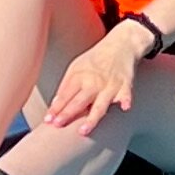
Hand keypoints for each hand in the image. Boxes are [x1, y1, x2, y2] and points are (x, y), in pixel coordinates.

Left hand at [47, 18, 155, 134]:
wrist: (120, 44)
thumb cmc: (95, 59)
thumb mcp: (76, 67)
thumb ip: (66, 86)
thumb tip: (55, 105)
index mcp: (79, 76)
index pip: (65, 95)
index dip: (56, 108)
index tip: (48, 120)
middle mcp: (93, 82)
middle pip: (79, 101)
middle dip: (68, 113)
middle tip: (57, 125)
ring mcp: (110, 84)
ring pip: (100, 105)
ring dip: (92, 118)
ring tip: (83, 131)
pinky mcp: (125, 85)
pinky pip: (126, 94)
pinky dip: (126, 100)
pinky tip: (124, 107)